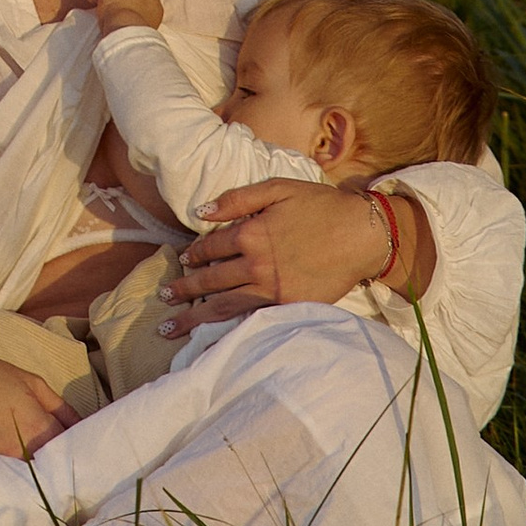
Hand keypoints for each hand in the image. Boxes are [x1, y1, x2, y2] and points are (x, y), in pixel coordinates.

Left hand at [91, 0, 163, 33]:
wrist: (129, 26)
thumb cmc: (134, 32)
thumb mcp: (142, 26)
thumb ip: (138, 18)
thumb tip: (129, 20)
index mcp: (153, 0)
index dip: (127, 4)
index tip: (120, 12)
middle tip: (109, 10)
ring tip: (101, 9)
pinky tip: (93, 2)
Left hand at [162, 179, 432, 330]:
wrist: (361, 234)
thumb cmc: (320, 206)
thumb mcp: (277, 188)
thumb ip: (237, 199)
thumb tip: (201, 212)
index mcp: (250, 234)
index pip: (210, 247)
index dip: (192, 254)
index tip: (181, 260)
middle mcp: (256, 266)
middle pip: (210, 281)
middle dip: (183, 290)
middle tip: (164, 298)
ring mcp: (272, 291)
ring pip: (224, 306)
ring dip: (194, 316)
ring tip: (171, 327)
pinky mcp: (289, 307)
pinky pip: (252, 319)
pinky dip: (228, 329)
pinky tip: (213, 337)